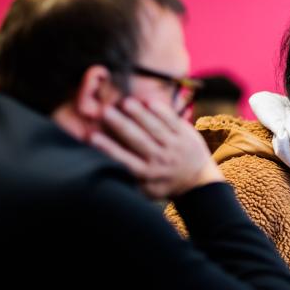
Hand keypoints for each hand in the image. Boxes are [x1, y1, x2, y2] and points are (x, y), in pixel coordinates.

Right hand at [90, 97, 223, 198]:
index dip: (108, 148)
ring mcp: (174, 146)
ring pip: (155, 128)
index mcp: (147, 173)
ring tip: (125, 102)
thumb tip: (100, 166)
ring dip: (140, 114)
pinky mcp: (186, 135)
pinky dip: (161, 111)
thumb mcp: (146, 189)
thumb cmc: (163, 183)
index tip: (91, 136)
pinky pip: (172, 121)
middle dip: (121, 125)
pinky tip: (148, 100)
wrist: (197, 181)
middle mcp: (160, 160)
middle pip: (138, 140)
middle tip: (104, 111)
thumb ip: (128, 178)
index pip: (124, 160)